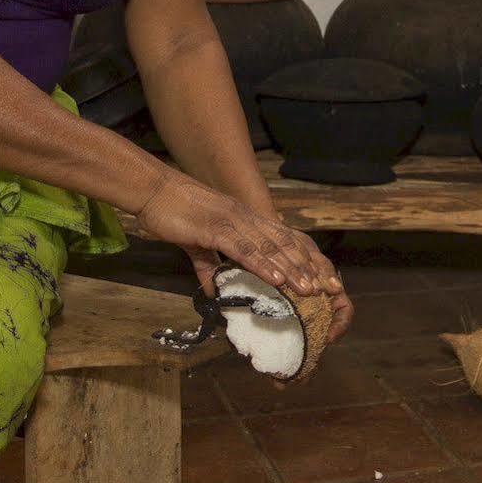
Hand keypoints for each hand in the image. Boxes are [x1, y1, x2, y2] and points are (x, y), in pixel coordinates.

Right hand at [139, 175, 351, 341]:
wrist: (153, 191)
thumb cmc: (175, 214)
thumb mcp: (196, 244)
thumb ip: (208, 267)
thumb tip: (213, 291)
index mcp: (245, 220)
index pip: (283, 239)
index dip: (304, 259)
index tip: (320, 279)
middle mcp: (246, 218)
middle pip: (285, 244)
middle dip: (308, 267)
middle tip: (327, 289)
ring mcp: (233, 222)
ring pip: (271, 249)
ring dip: (292, 270)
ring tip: (310, 290)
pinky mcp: (216, 229)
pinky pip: (245, 250)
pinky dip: (264, 265)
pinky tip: (278, 279)